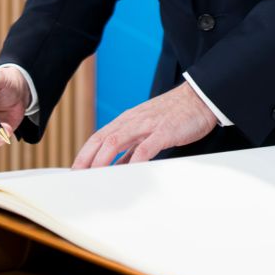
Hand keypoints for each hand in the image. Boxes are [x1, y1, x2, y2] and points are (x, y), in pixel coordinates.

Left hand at [72, 82, 218, 168]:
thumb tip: (116, 167)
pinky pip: (145, 148)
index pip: (98, 137)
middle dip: (86, 159)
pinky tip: (128, 174)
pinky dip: (135, 161)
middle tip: (76, 177)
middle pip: (102, 139)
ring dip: (102, 160)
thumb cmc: (175, 116)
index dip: (84, 154)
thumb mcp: (148, 131)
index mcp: (128, 120)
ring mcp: (148, 125)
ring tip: (93, 177)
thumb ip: (132, 149)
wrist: (200, 98)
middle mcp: (133, 121)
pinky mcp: (164, 131)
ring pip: (117, 141)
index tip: (74, 171)